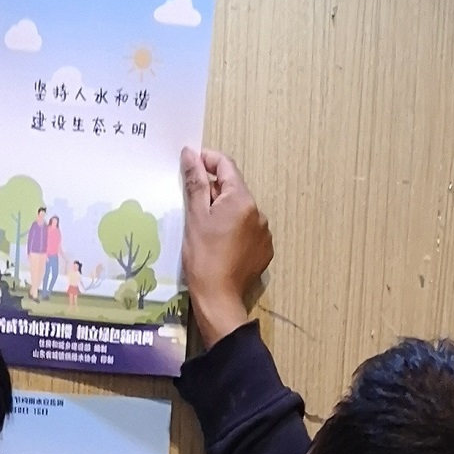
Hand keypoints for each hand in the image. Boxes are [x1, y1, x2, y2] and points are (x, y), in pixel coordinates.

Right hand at [181, 146, 272, 349]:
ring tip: (204, 227)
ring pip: (240, 210)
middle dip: (213, 190)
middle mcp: (258, 212)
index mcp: (242, 200)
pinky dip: (233, 229)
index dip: (207, 160)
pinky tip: (219, 243)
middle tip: (191, 202)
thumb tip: (191, 154)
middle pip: (233, 189)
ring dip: (224, 210)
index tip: (190, 163)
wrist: (218, 299)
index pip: (226, 166)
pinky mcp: (263, 249)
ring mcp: (263, 232)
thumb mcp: (195, 217)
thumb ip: (195, 183)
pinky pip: (247, 230)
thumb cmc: (203, 258)